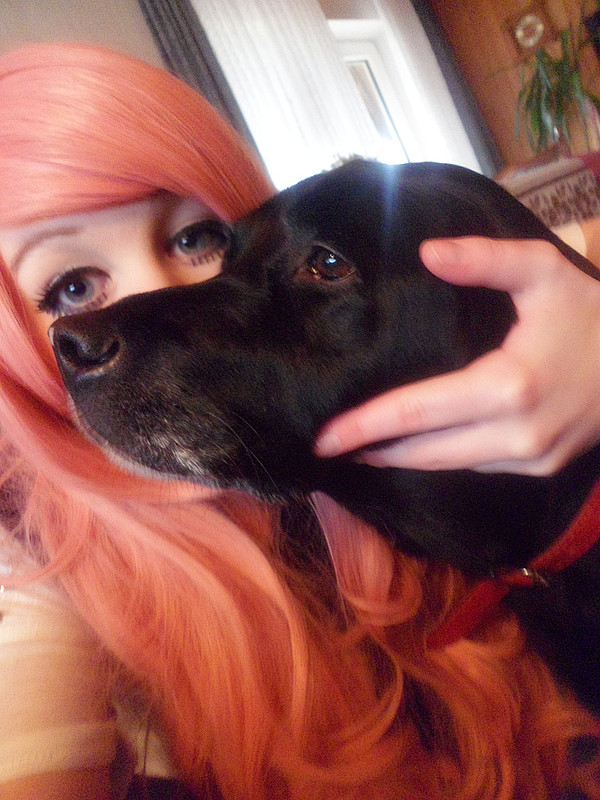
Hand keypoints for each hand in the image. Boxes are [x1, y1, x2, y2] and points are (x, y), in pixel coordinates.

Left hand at [314, 236, 599, 474]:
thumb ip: (484, 259)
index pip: (416, 412)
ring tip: (362, 448)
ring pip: (447, 465)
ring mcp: (529, 458)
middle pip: (423, 451)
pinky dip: (439, 458)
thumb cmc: (592, 314)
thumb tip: (425, 253)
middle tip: (327, 447)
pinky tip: (416, 446)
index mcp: (508, 387)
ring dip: (401, 458)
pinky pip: (474, 466)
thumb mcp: (542, 272)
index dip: (364, 426)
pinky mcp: (538, 467)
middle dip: (372, 450)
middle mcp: (515, 434)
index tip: (322, 438)